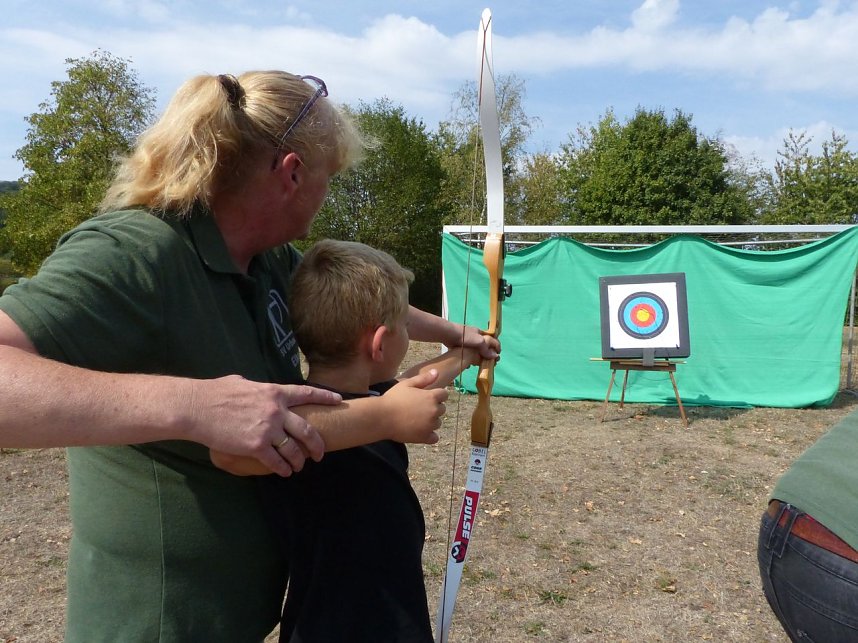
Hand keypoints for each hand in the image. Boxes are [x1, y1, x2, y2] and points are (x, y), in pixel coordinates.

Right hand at [187, 375, 339, 476]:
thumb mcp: (242, 383)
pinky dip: (282, 468)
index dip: (325, 397)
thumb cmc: (215, 393)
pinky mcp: (256, 446)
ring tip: (300, 466)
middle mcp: (276, 411)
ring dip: (299, 460)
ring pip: (294, 449)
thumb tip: (256, 388)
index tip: (338, 401)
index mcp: (274, 393)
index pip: (307, 394)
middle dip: (317, 444)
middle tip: (320, 453)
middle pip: (307, 430)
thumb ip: (257, 388)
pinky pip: (276, 461)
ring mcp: (268, 429)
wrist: (197, 408)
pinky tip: (285, 472)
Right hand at [380, 370, 448, 443]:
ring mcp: (430, 425)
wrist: (381, 417)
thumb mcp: (407, 384)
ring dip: (430, 421)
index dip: (435, 395)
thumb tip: (437, 372)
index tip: (424, 397)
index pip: (444, 395)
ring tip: (415, 419)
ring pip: (437, 423)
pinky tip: (419, 431)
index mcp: (431, 396)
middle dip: (433, 408)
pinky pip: (434, 437)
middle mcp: (434, 411)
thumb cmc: (393, 398)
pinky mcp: (424, 437)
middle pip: (442, 409)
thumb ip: (424, 378)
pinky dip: (429, 435)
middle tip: (417, 408)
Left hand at [448, 325, 499, 360]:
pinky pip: (468, 354)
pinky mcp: (461, 347)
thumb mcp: (478, 341)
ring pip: (476, 352)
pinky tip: (469, 364)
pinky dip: (470, 359)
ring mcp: (468, 342)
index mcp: (481, 334)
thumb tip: (495, 356)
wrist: (448, 334)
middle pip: (485, 347)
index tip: (497, 357)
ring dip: (478, 358)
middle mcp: (475, 337)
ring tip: (478, 365)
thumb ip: (486, 348)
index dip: (496, 348)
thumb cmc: (465, 336)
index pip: (493, 340)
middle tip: (489, 363)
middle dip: (487, 355)